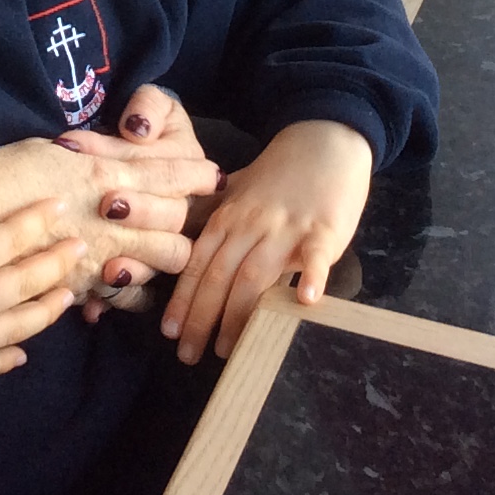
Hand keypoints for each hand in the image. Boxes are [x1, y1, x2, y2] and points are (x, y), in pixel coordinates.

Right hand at [0, 92, 218, 293]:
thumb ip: (83, 159)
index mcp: (99, 173)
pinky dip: (126, 294)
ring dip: (161, 260)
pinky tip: (119, 286)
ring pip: (155, 265)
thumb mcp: (44, 151)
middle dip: (186, 221)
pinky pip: (121, 299)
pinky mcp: (76, 290)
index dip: (193, 173)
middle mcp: (105, 216)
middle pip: (174, 224)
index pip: (163, 172)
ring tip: (158, 254)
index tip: (214, 174)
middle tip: (188, 217)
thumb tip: (100, 160)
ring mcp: (94, 257)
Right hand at [0, 151, 83, 386]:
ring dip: (46, 310)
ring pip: (18, 327)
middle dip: (57, 264)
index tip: (59, 207)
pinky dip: (8, 359)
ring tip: (68, 297)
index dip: (37, 220)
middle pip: (26, 282)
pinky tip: (22, 356)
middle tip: (81, 249)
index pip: (10, 238)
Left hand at [164, 120, 373, 362]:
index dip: (183, 298)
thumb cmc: (280, 172)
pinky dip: (311, 276)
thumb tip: (188, 247)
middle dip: (202, 318)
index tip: (169, 331)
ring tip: (229, 348)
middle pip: (220, 275)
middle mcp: (251, 224)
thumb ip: (216, 219)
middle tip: (188, 355)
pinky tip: (306, 302)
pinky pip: (315, 254)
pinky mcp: (323, 228)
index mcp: (228, 216)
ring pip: (256, 273)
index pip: (199, 262)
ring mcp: (287, 227)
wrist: (326, 139)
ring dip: (240, 313)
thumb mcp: (239, 192)